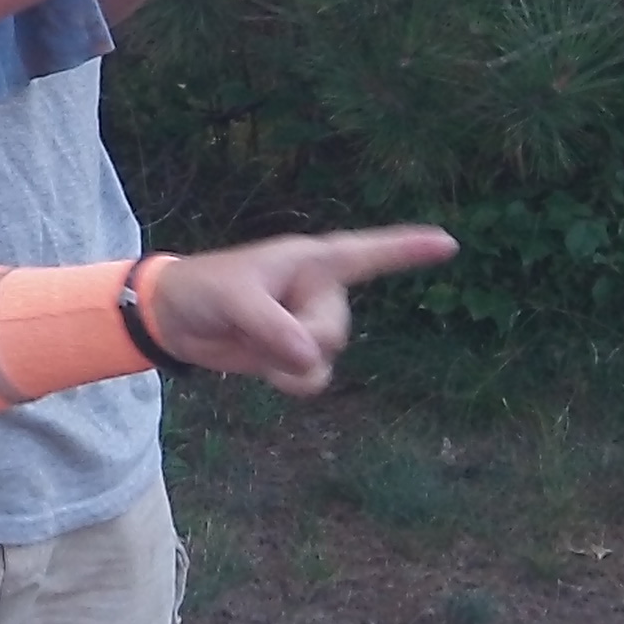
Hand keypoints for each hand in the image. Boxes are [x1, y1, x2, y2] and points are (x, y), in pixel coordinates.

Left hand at [149, 226, 457, 396]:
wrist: (175, 319)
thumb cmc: (203, 289)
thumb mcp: (233, 299)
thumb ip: (271, 325)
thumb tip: (310, 359)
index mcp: (311, 261)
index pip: (367, 253)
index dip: (407, 249)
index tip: (448, 243)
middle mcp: (319, 291)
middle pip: (337, 329)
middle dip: (301, 337)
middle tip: (259, 321)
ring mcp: (310, 324)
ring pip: (328, 356)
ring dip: (291, 360)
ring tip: (256, 339)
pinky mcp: (297, 354)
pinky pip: (315, 378)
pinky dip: (291, 380)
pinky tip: (264, 367)